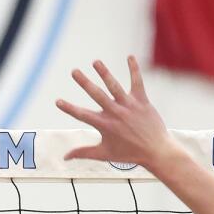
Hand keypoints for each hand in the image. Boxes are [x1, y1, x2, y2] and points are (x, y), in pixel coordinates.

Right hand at [56, 56, 178, 168]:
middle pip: (97, 95)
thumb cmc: (129, 153)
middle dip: (84, 82)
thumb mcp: (104, 154)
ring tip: (95, 62)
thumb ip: (83, 153)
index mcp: (104, 125)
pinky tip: (129, 57)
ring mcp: (129, 106)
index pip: (82, 115)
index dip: (69, 108)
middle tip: (74, 71)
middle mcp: (115, 113)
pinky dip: (134, 69)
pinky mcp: (142, 101)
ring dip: (104, 73)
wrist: (156, 151)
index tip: (58, 101)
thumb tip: (65, 157)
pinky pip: (137, 82)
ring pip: (114, 86)